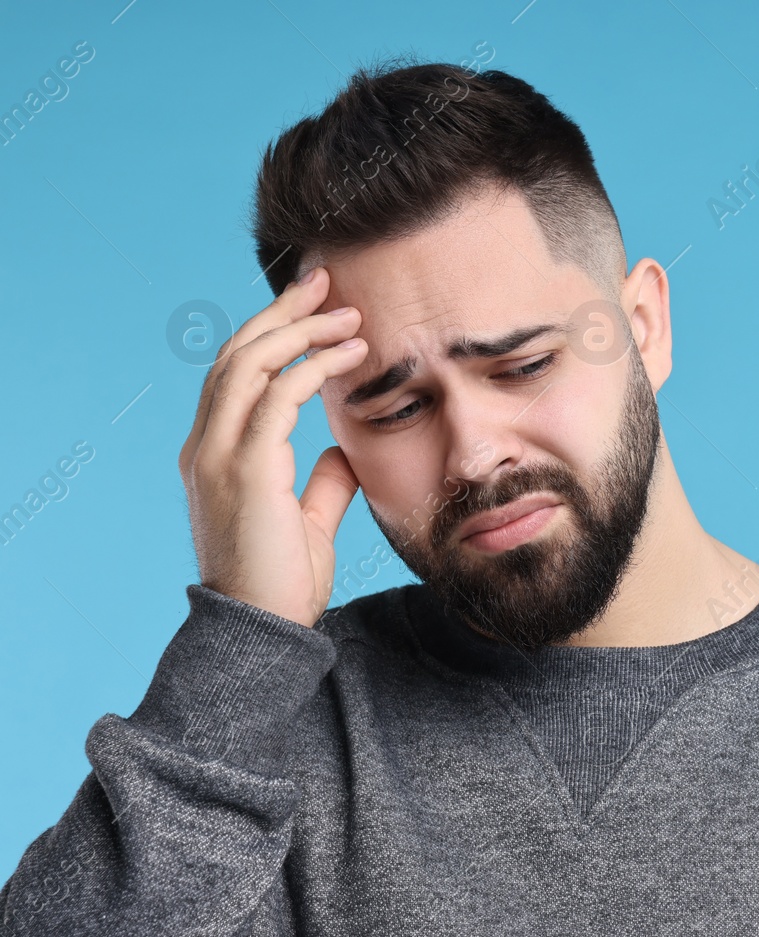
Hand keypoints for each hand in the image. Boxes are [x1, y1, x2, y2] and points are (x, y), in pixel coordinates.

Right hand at [177, 266, 368, 627]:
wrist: (264, 631)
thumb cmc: (282, 583)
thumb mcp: (307, 522)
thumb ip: (320, 484)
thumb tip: (342, 452)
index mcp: (215, 453)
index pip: (237, 373)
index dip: (273, 332)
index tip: (317, 306)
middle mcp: (206, 446)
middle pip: (238, 354)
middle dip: (283, 312)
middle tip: (328, 282)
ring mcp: (218, 456)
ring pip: (250, 364)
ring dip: (301, 331)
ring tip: (349, 313)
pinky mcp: (245, 469)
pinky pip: (276, 398)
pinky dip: (312, 368)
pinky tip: (349, 356)